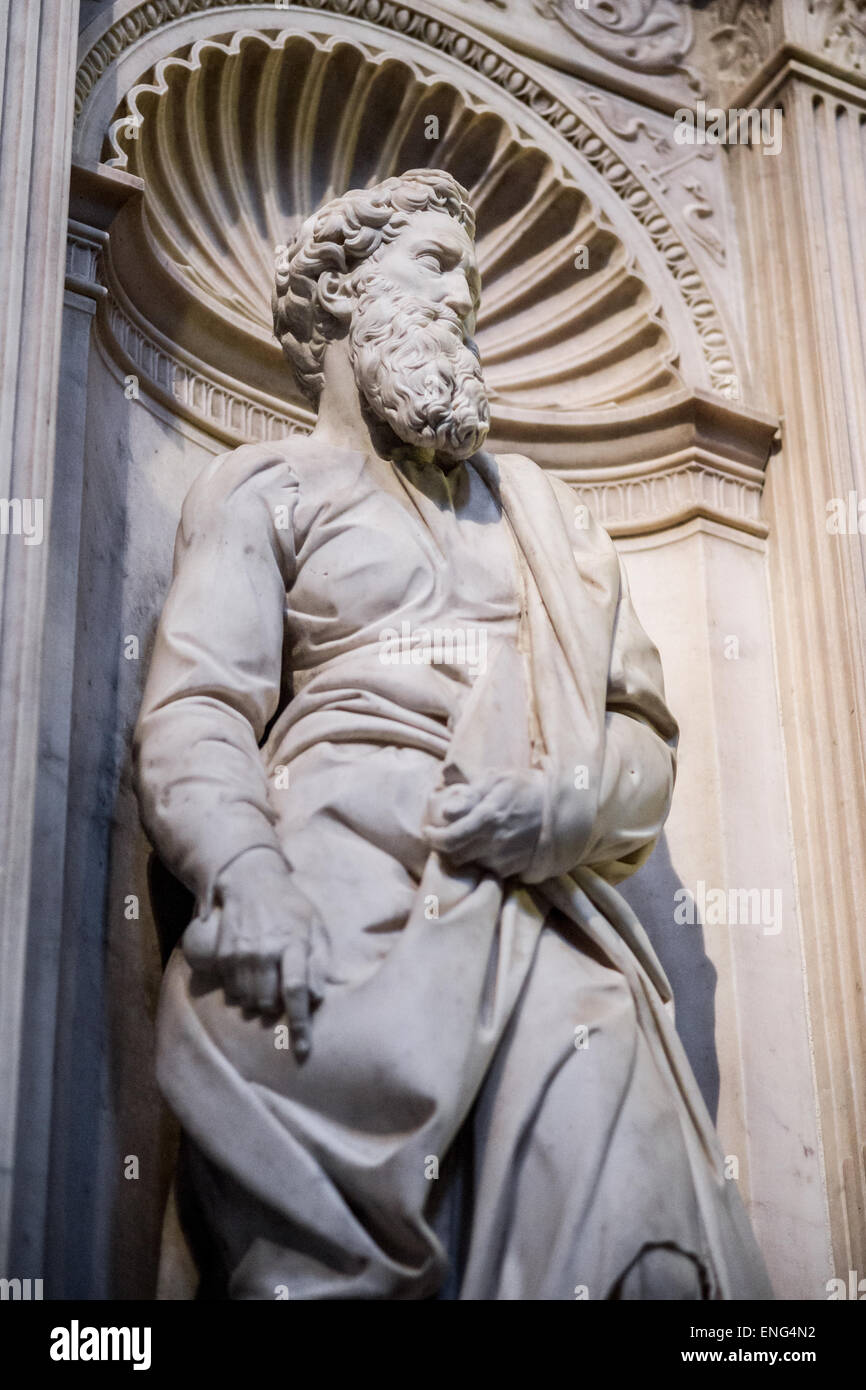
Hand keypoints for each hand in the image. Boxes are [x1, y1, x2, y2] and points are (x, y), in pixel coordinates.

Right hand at [182, 847, 324, 1061]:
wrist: (250, 880)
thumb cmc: (289, 906)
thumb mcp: (315, 925)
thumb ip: (319, 960)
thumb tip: (317, 996)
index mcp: (294, 942)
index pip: (296, 989)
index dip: (300, 1023)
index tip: (302, 1049)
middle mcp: (266, 949)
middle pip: (269, 1001)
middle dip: (277, 1009)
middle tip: (280, 995)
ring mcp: (241, 952)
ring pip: (249, 1000)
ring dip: (259, 1002)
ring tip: (266, 983)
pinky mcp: (223, 954)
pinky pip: (232, 991)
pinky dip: (242, 993)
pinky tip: (250, 977)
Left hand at [423, 770, 544, 877]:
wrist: (560, 810)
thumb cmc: (525, 789)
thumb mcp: (497, 780)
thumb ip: (470, 796)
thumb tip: (447, 811)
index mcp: (487, 818)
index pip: (449, 840)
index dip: (433, 837)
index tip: (428, 830)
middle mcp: (493, 843)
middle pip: (455, 856)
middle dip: (444, 846)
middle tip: (442, 835)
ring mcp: (504, 859)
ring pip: (470, 863)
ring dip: (462, 853)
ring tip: (464, 839)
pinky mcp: (514, 869)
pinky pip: (488, 869)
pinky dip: (480, 859)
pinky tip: (484, 846)